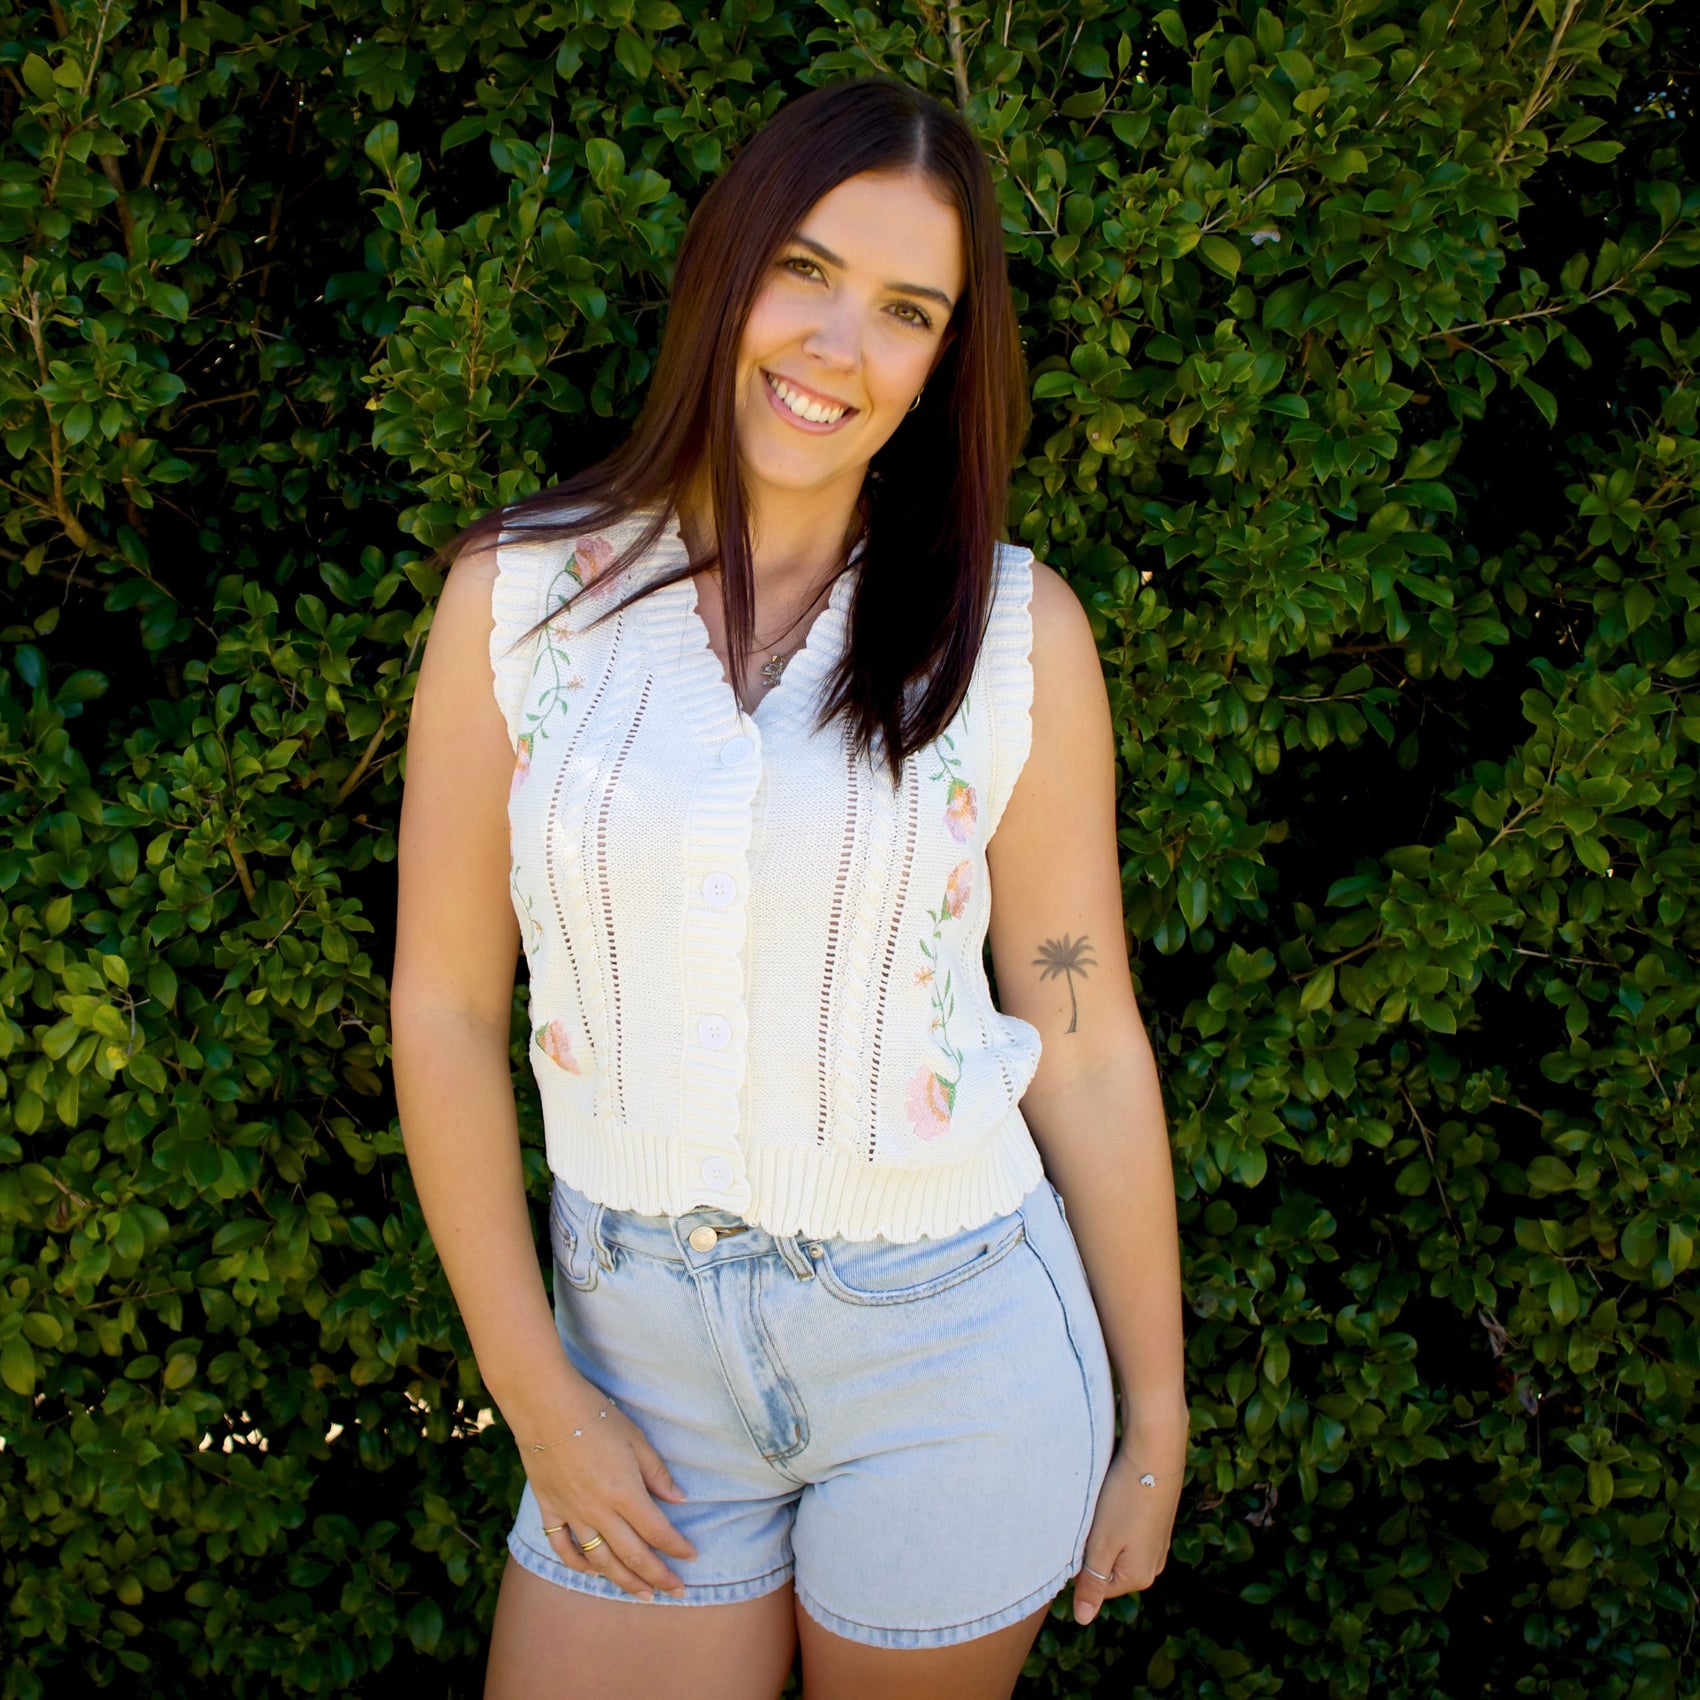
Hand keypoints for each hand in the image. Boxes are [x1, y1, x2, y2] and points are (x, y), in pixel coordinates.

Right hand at [525, 1400, 696, 1600]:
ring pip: (600, 1560)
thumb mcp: (635, 1439)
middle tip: (675, 1591)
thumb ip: (657, 1473)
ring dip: (623, 1581)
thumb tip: (679, 1499)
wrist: (546, 1407)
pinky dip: (578, 1564)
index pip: (657, 1531)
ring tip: (641, 1594)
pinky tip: (591, 1571)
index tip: (692, 1557)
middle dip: (657, 1577)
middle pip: (632, 1555)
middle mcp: (599, 1511)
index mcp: (624, 1493)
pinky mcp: (550, 1509)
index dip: (677, 1548)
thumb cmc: (596, 1416)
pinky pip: (563, 1546)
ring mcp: (572, 1514)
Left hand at [1072, 1449, 1182, 1623]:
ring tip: (1103, 1508)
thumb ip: (1092, 1583)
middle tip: (1090, 1521)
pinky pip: (1128, 1531)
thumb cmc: (1124, 1499)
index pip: (1095, 1587)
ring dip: (1103, 1532)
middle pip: (1107, 1568)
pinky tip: (1115, 1500)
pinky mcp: (1157, 1522)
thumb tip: (1083, 1619)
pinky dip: (1116, 1519)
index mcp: (1138, 1577)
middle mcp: (1153, 1565)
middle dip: (1093, 1548)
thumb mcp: (1102, 1544)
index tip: (1079, 1535)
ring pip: (1117, 1548)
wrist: (1155, 1453)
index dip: (1079, 1563)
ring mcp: (1158, 1544)